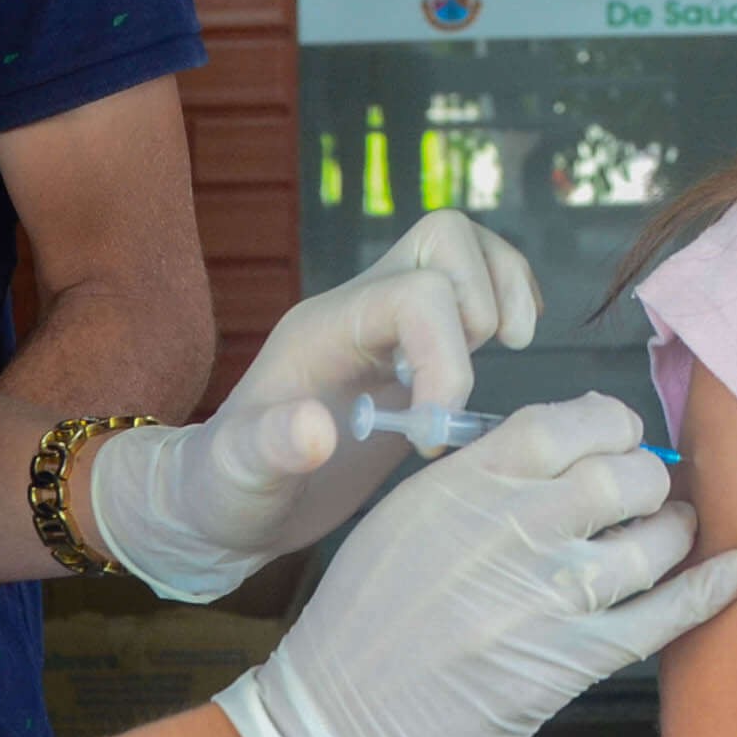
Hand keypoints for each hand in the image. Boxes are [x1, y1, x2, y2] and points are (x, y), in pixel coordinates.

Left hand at [86, 211, 537, 601]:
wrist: (226, 499)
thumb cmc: (227, 492)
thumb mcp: (237, 480)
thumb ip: (269, 449)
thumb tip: (318, 429)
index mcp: (324, 328)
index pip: (415, 293)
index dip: (447, 358)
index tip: (431, 434)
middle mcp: (360, 307)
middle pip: (446, 237)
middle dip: (482, 310)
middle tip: (457, 396)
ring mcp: (390, 320)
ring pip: (468, 248)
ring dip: (503, 297)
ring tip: (496, 361)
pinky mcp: (415, 343)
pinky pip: (478, 282)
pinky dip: (509, 304)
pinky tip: (503, 355)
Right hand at [215, 395, 736, 736]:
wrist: (334, 720)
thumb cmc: (364, 617)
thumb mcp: (405, 517)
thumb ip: (480, 479)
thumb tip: (563, 454)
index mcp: (465, 485)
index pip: (569, 422)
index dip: (611, 424)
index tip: (618, 440)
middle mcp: (511, 530)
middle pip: (624, 474)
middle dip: (649, 479)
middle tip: (648, 494)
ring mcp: (543, 598)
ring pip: (652, 540)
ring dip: (676, 531)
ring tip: (672, 533)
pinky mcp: (566, 663)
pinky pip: (662, 617)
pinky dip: (708, 590)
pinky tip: (734, 573)